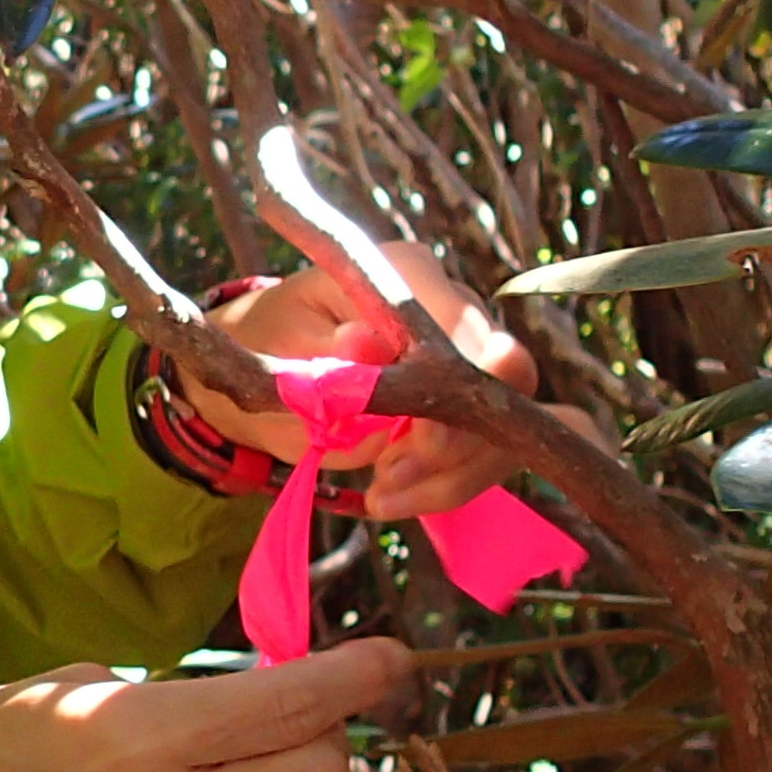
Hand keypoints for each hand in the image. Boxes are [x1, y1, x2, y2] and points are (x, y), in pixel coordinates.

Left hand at [199, 241, 537, 524]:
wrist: (265, 364)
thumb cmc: (269, 344)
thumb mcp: (281, 348)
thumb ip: (327, 354)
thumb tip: (366, 345)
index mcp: (408, 274)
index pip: (468, 326)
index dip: (460, 386)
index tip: (419, 439)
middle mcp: (453, 308)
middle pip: (505, 380)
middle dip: (457, 442)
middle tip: (389, 476)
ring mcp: (468, 358)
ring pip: (502, 426)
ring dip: (449, 475)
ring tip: (379, 494)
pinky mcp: (466, 405)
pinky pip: (482, 454)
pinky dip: (441, 487)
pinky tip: (387, 498)